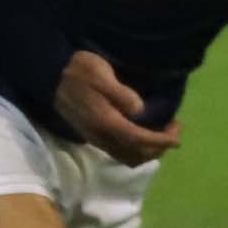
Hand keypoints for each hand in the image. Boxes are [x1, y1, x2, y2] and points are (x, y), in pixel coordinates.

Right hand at [52, 50, 180, 166]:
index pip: (140, 140)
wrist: (50, 75)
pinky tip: (142, 135)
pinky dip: (136, 150)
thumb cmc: (78, 70)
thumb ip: (121, 93)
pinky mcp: (92, 137)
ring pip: (128, 158)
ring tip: (161, 135)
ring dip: (148, 152)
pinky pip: (120, 153)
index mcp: (106, 121)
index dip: (162, 141)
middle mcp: (101, 136)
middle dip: (159, 147)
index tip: (177, 134)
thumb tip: (141, 110)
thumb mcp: (101, 73)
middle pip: (136, 155)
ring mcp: (95, 139)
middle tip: (173, 130)